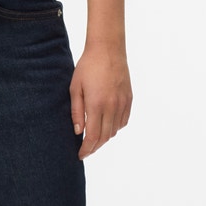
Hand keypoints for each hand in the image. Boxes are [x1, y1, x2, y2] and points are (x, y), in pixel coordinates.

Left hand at [70, 41, 131, 158]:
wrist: (108, 50)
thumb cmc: (87, 67)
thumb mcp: (75, 88)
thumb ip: (77, 112)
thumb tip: (78, 132)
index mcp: (97, 105)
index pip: (93, 136)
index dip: (86, 149)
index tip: (80, 155)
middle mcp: (112, 106)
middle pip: (105, 137)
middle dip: (94, 147)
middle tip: (85, 150)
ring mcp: (122, 103)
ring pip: (115, 131)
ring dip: (104, 138)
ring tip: (94, 138)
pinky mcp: (129, 99)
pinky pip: (123, 121)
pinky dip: (115, 128)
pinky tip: (107, 126)